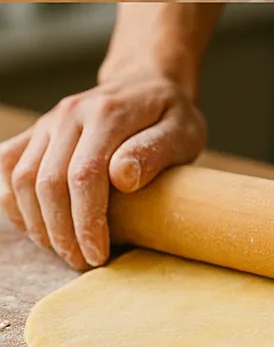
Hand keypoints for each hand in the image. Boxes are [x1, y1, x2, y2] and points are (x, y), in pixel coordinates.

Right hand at [0, 74, 205, 269]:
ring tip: (65, 249)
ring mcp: (48, 122)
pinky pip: (8, 167)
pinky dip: (16, 202)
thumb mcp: (183, 131)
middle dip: (62, 231)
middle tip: (83, 261)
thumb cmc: (170, 116)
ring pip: (22, 179)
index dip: (86, 221)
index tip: (99, 254)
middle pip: (48, 182)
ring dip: (38, 223)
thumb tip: (122, 179)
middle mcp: (70, 114)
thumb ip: (155, 151)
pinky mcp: (36, 132)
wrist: (146, 85)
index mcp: (108, 112)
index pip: (84, 175)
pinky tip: (39, 226)